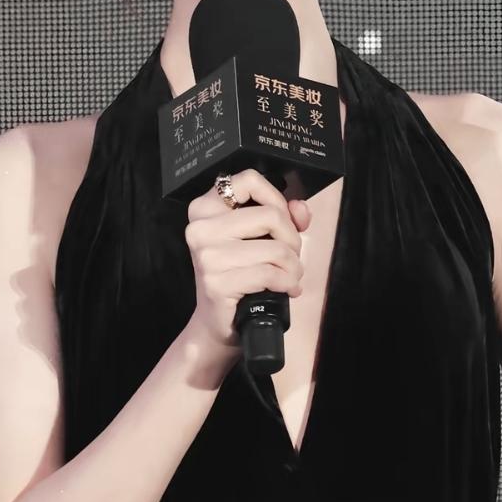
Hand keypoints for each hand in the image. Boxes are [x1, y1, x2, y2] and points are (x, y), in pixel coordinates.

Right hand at [184, 166, 311, 353]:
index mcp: (205, 207)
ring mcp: (207, 255)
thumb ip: (284, 217)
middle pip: (270, 215)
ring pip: (275, 248)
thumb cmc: (240, 275)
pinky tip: (285, 289)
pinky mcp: (217, 282)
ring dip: (293, 266)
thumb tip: (301, 209)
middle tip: (289, 258)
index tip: (282, 221)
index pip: (249, 180)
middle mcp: (200, 227)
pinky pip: (270, 273)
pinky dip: (287, 283)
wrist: (220, 321)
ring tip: (289, 276)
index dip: (276, 199)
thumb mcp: (260, 239)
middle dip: (291, 239)